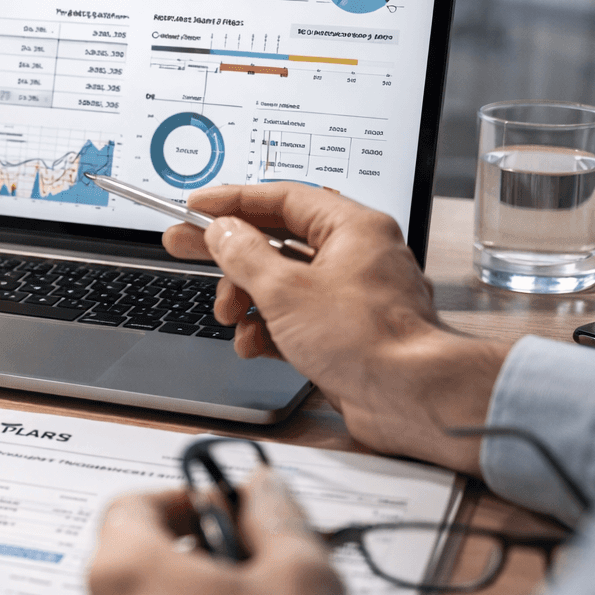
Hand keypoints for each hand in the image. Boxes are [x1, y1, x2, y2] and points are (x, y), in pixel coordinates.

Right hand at [162, 184, 508, 473]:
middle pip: (276, 240)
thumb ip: (244, 254)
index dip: (233, 201)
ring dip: (246, 299)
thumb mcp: (285, 289)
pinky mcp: (344, 332)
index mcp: (351, 229)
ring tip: (230, 316)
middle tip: (185, 246)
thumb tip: (222, 232)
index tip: (197, 206)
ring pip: (280, 283)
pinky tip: (253, 344)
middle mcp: (354, 256)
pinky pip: (293, 318)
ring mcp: (349, 295)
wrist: (410, 396)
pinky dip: (267, 328)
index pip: (282, 198)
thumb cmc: (368, 339)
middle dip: (228, 253)